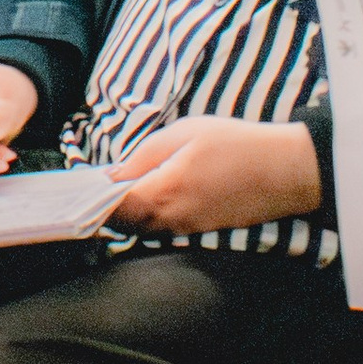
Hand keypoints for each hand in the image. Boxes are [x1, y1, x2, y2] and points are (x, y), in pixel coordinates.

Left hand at [107, 116, 320, 237]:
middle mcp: (171, 220)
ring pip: (143, 228)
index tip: (76, 188)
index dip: (91, 199)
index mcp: (163, 194)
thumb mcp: (185, 133)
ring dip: (127, 212)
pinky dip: (149, 215)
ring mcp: (188, 229)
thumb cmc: (236, 144)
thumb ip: (144, 155)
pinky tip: (149, 193)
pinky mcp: (202, 230)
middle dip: (106, 207)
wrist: (286, 171)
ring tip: (118, 187)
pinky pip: (164, 228)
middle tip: (93, 186)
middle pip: (124, 223)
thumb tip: (114, 175)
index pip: (112, 207)